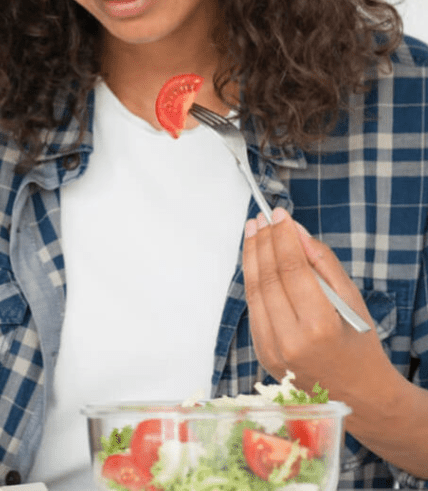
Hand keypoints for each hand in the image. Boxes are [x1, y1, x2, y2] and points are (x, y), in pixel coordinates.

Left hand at [242, 207, 389, 402]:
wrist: (358, 396)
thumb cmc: (359, 345)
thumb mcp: (351, 300)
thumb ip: (322, 262)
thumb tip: (295, 231)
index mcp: (320, 327)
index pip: (292, 270)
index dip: (283, 238)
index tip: (279, 215)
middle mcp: (291, 341)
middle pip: (268, 278)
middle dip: (263, 242)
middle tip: (261, 218)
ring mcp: (272, 350)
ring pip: (254, 292)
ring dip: (251, 256)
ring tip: (252, 231)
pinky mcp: (262, 352)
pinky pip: (254, 307)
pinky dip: (252, 280)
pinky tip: (254, 259)